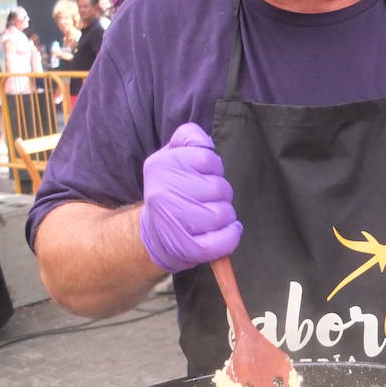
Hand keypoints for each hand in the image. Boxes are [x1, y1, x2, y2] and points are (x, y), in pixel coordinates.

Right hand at [139, 122, 240, 273]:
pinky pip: (224, 240)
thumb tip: (205, 142)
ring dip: (225, 215)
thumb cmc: (171, 191)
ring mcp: (174, 221)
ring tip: (211, 217)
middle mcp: (163, 192)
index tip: (203, 177)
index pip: (208, 158)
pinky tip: (226, 231)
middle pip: (219, 187)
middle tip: (206, 200)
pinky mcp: (187, 248)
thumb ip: (188, 138)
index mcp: (161, 166)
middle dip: (220, 194)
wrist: (154, 235)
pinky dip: (231, 236)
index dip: (213, 169)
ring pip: (223, 213)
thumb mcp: (171, 156)